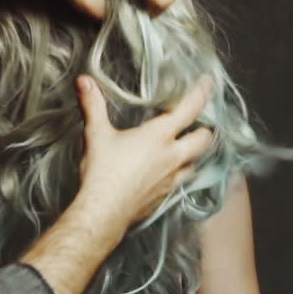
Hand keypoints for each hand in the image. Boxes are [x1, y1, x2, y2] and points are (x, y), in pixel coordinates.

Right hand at [74, 74, 214, 228]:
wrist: (103, 212)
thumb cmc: (102, 172)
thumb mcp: (96, 134)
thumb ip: (93, 105)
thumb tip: (83, 81)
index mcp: (158, 136)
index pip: (189, 109)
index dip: (202, 93)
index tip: (208, 82)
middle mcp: (172, 157)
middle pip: (204, 139)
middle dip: (205, 128)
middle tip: (201, 121)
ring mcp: (172, 179)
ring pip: (197, 162)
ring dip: (196, 153)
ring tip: (189, 146)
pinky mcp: (166, 197)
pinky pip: (182, 182)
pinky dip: (182, 173)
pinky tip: (172, 173)